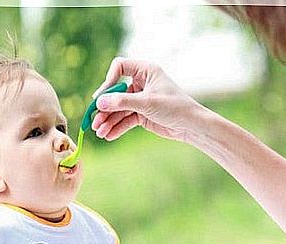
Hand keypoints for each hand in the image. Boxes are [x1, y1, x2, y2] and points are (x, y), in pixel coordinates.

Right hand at [92, 57, 206, 142]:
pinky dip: (117, 127)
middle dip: (105, 108)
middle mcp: (141, 83)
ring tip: (99, 132)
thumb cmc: (175, 107)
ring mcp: (141, 99)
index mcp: (145, 71)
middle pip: (115, 92)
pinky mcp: (142, 114)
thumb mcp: (147, 103)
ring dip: (109, 120)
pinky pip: (125, 119)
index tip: (102, 97)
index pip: (119, 67)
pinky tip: (108, 135)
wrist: (191, 126)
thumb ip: (122, 102)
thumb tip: (99, 102)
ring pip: (119, 109)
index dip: (109, 81)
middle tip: (94, 121)